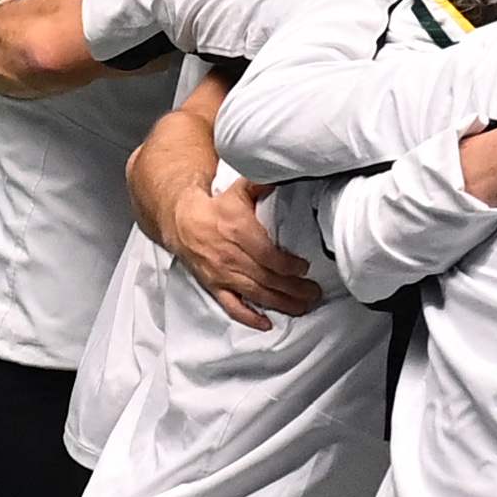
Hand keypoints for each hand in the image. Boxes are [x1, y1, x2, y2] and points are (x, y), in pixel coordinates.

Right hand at [160, 179, 318, 330]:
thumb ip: (262, 183)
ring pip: (255, 294)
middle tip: (314, 293)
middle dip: (294, 289)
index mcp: (238, 232)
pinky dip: (249, 317)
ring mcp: (222, 275)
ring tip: (302, 307)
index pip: (268, 255)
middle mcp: (230, 257)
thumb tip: (286, 172)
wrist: (182, 221)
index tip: (304, 268)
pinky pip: (232, 306)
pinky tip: (266, 324)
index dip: (288, 265)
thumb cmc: (216, 207)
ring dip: (281, 303)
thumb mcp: (239, 190)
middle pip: (267, 278)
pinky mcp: (214, 286)